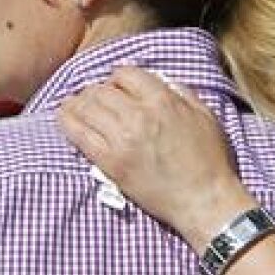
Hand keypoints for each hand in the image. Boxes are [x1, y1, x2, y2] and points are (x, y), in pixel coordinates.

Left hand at [58, 67, 255, 249]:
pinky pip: (78, 133)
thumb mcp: (205, 116)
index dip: (118, 79)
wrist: (204, 201)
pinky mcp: (110, 162)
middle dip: (98, 91)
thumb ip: (182, 93)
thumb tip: (161, 82)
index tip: (118, 88)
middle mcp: (139, 116)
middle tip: (98, 100)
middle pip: (102, 89)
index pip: (125, 74)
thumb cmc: (210, 161)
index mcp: (163, 101)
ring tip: (78, 105)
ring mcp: (122, 139)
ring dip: (79, 103)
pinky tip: (65, 117)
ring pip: (86, 107)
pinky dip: (67, 121)